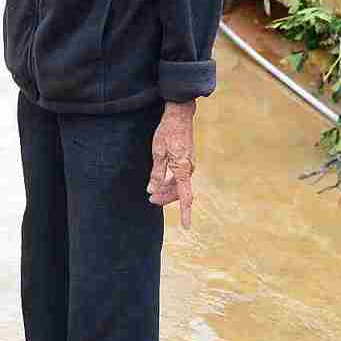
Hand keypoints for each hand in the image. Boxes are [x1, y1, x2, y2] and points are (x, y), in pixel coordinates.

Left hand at [147, 100, 196, 227]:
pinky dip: (171, 182)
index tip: (186, 226)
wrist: (179, 115)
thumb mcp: (158, 153)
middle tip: (151, 200)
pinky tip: (161, 182)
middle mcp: (189, 169)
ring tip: (153, 193)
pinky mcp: (186, 160)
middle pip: (180, 192)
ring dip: (168, 191)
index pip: (185, 196)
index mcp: (183, 169)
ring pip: (179, 185)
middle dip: (166, 198)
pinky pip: (180, 177)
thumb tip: (152, 190)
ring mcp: (189, 164)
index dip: (185, 213)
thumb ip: (157, 174)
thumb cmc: (168, 132)